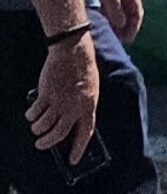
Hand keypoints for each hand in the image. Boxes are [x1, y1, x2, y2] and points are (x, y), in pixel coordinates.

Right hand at [26, 28, 95, 159]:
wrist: (74, 50)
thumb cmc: (83, 69)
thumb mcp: (90, 89)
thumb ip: (83, 106)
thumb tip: (73, 125)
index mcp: (89, 104)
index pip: (86, 132)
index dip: (79, 148)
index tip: (73, 160)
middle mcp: (74, 106)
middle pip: (58, 135)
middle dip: (47, 143)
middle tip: (41, 144)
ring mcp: (60, 100)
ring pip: (43, 127)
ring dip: (37, 129)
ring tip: (36, 127)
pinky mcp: (46, 94)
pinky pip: (34, 114)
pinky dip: (31, 116)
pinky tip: (32, 113)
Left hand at [91, 0, 142, 44]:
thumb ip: (116, 10)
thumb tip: (121, 25)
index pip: (137, 12)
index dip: (134, 26)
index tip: (127, 40)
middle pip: (128, 14)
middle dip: (124, 28)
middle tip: (117, 42)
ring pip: (117, 13)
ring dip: (115, 25)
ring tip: (108, 37)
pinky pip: (108, 11)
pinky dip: (107, 20)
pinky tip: (100, 27)